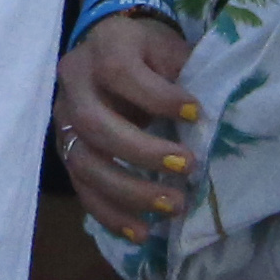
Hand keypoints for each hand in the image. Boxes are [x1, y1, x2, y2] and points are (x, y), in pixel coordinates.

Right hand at [54, 12, 195, 244]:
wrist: (109, 48)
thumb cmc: (149, 51)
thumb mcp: (168, 48)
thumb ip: (185, 73)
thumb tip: (215, 118)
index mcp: (103, 49)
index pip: (121, 73)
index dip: (158, 97)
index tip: (197, 114)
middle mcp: (74, 84)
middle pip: (95, 124)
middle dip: (142, 153)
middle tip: (187, 169)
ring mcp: (64, 120)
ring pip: (84, 163)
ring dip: (127, 192)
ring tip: (171, 207)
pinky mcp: (65, 151)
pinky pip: (81, 188)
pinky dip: (110, 214)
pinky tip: (140, 232)